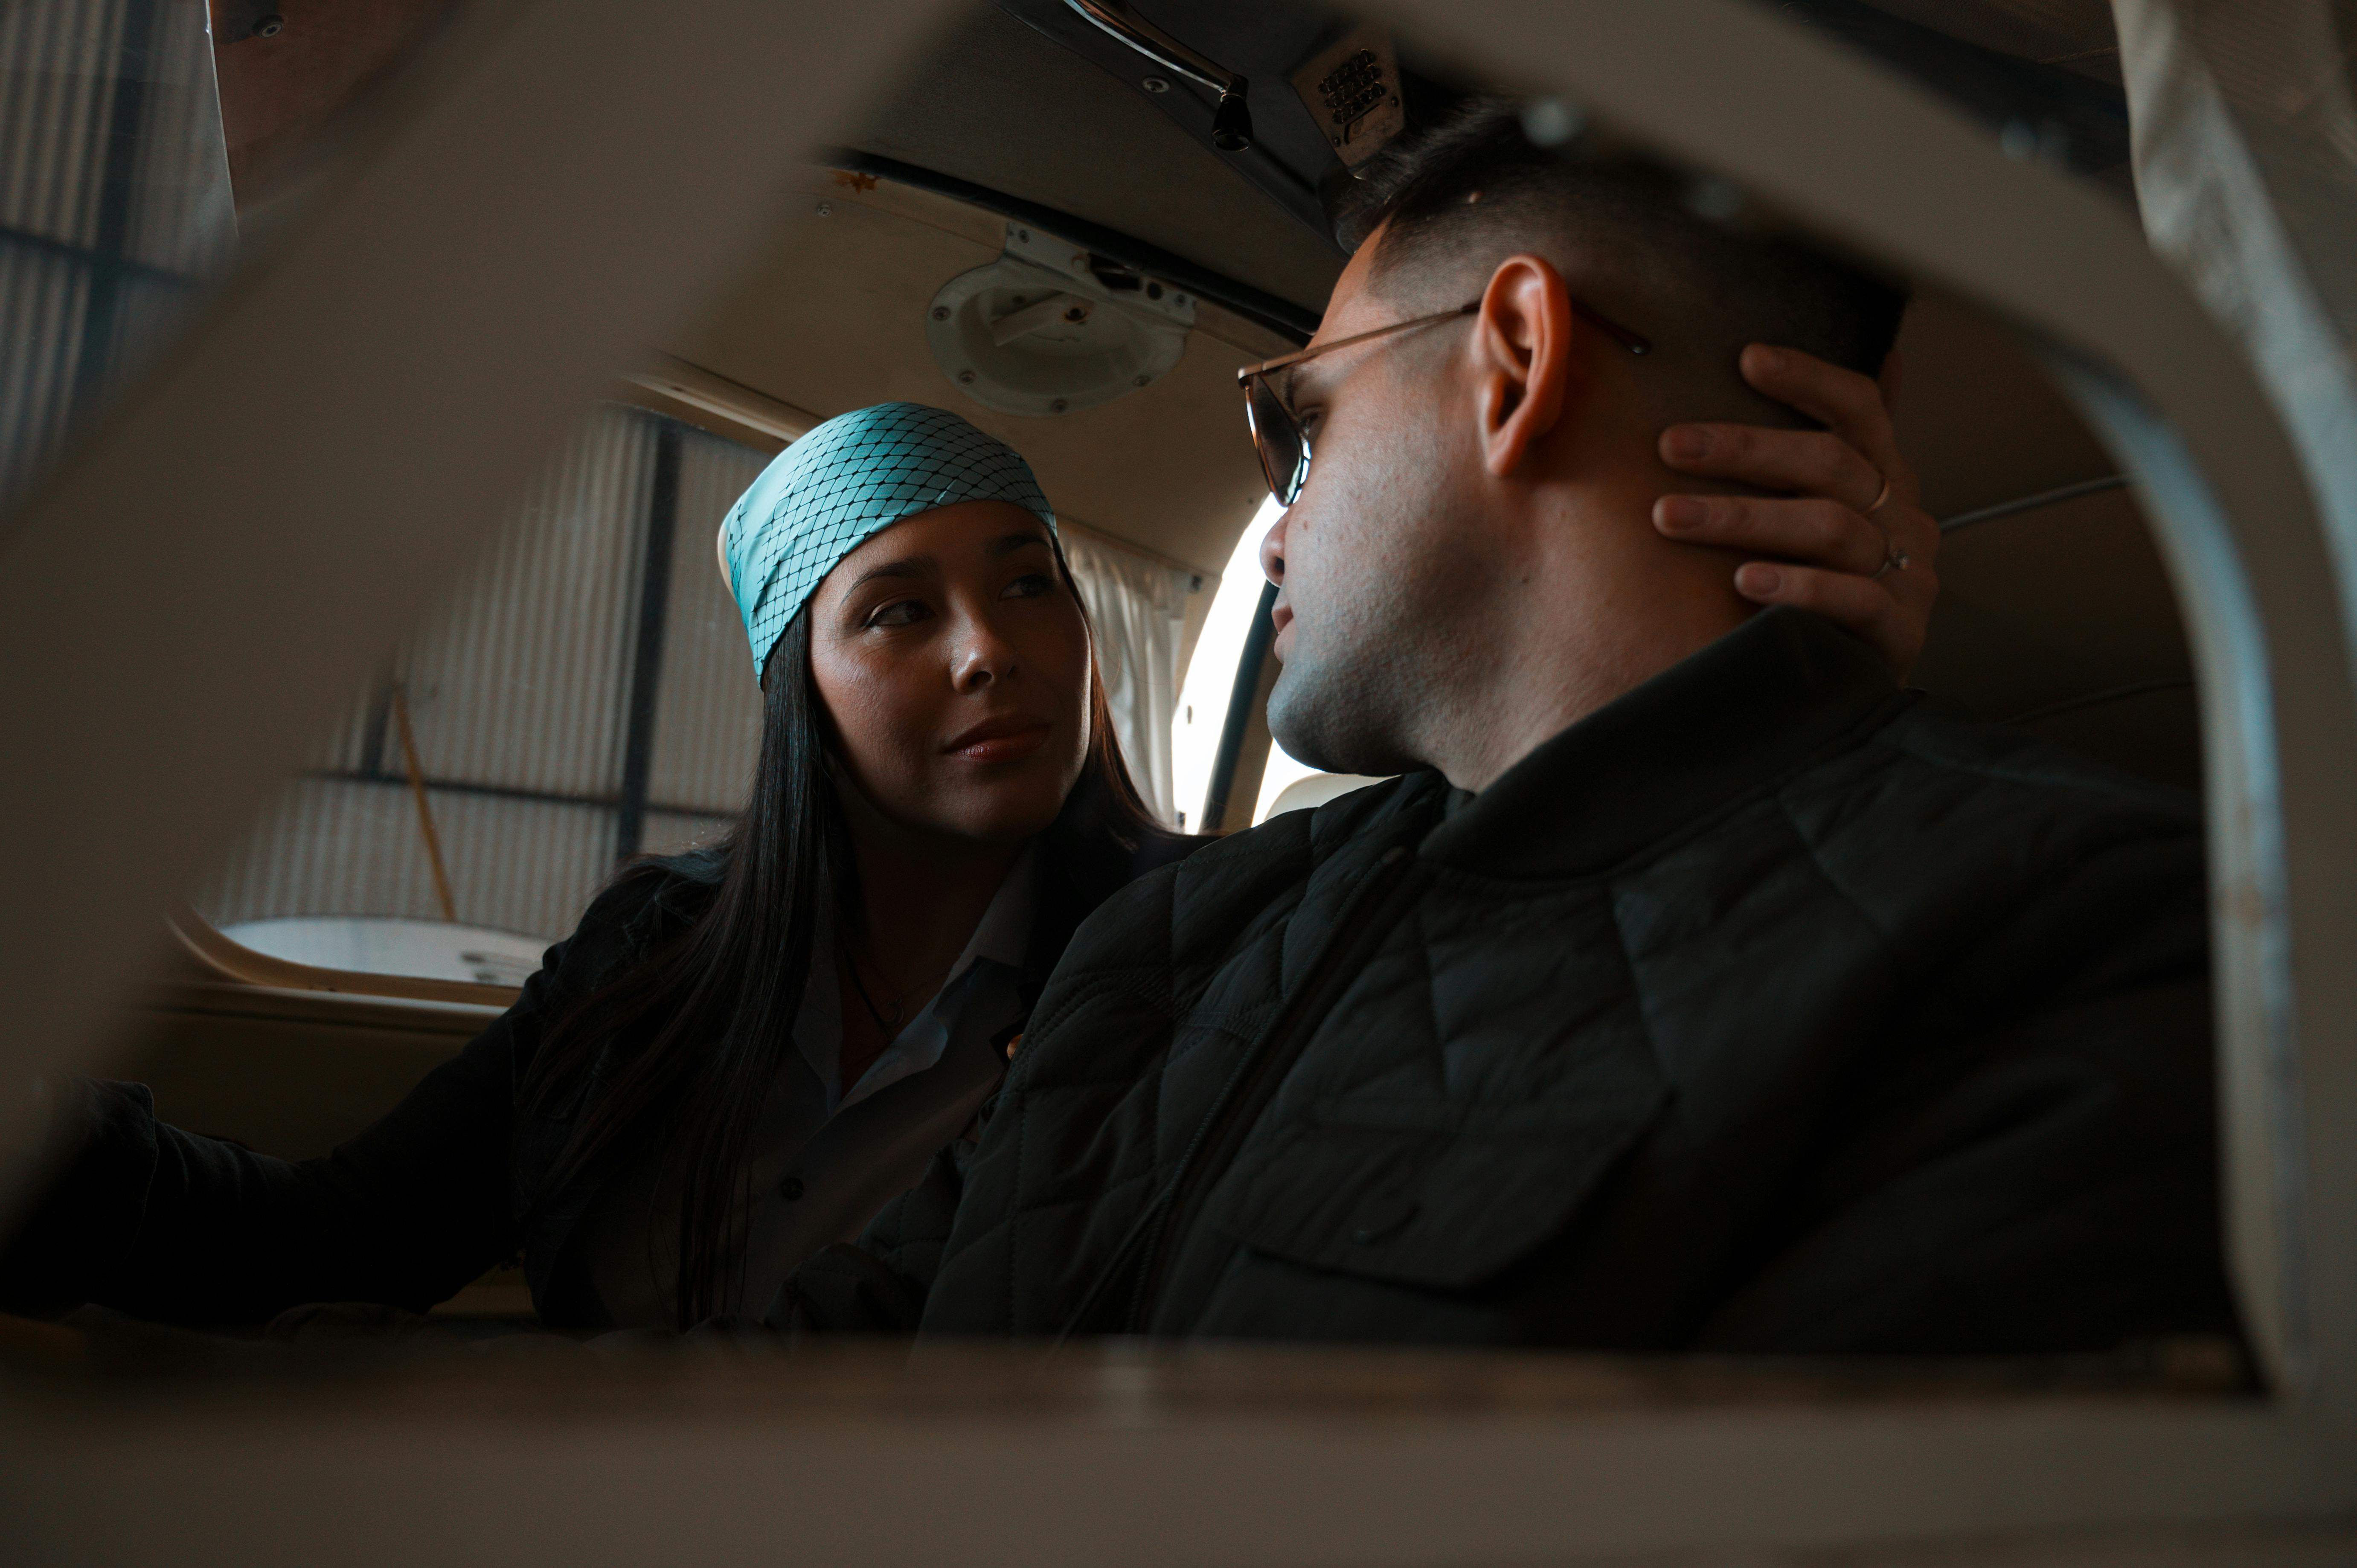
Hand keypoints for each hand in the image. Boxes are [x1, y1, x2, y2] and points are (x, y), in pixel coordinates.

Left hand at [1652, 344, 1937, 681]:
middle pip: (1830, 463)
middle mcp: (1903, 518)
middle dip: (1744, 449)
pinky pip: (1850, 599)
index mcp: (1885, 479)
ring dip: (1744, 517)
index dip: (1808, 378)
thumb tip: (1857, 362)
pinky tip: (1742, 581)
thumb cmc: (1824, 591)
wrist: (1851, 690)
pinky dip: (1795, 586)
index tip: (1746, 359)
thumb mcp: (1820, 517)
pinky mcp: (1898, 633)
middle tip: (1670, 445)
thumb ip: (1827, 450)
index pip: (1860, 408)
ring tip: (1672, 516)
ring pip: (1828, 527)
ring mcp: (1907, 576)